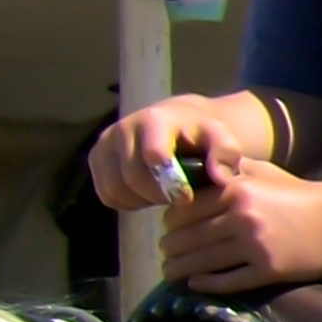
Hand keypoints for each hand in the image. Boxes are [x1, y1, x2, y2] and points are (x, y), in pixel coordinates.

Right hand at [89, 98, 222, 214]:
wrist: (175, 123)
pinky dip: (127, 202)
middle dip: (156, 194)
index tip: (186, 196)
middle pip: (132, 178)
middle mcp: (123, 128)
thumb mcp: (221, 139)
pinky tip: (147, 195)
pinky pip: (106, 194)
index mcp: (155, 120)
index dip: (169, 182)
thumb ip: (226, 153)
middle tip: (177, 198)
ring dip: (141, 200)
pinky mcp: (96, 159)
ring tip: (163, 194)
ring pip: (116, 189)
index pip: (153, 155)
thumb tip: (220, 177)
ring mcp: (105, 143)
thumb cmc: (201, 134)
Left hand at [158, 140, 321, 293]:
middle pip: (188, 238)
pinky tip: (195, 284)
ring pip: (202, 262)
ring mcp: (254, 246)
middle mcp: (240, 218)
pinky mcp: (268, 270)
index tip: (168, 230)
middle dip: (170, 249)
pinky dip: (206, 284)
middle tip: (165, 255)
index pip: (184, 210)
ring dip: (180, 270)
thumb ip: (228, 171)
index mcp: (235, 190)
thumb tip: (192, 176)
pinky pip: (227, 281)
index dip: (169, 223)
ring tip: (171, 272)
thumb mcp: (263, 172)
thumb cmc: (297, 193)